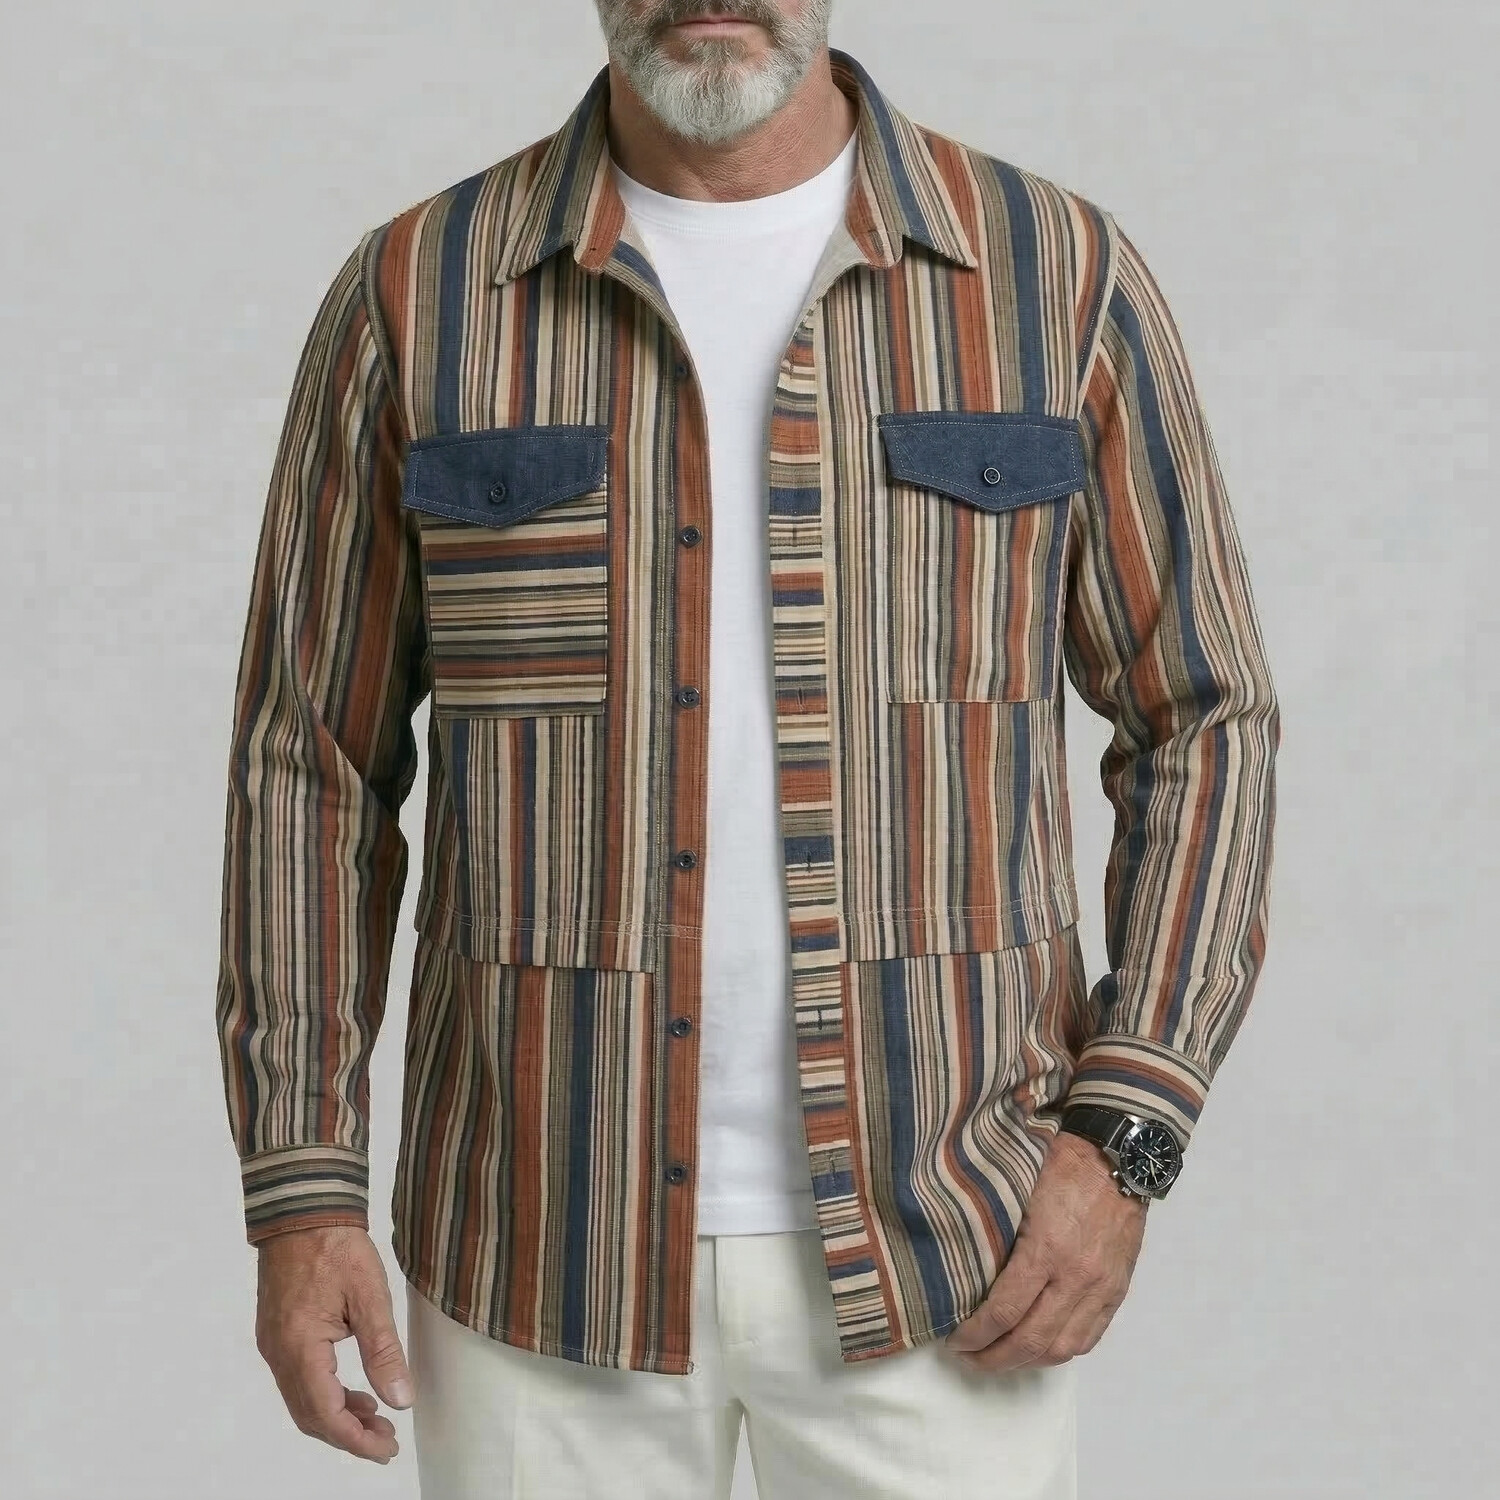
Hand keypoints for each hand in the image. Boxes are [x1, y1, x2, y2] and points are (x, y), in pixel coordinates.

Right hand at [255, 1225, 413, 1463]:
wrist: (303, 1209)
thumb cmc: (337, 1246)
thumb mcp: (370, 1296)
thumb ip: (384, 1351)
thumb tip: (400, 1400)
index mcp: (299, 1347)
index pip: (325, 1414)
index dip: (356, 1440)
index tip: (387, 1449)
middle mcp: (278, 1353)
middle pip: (310, 1416)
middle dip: (348, 1435)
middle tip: (386, 1440)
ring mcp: (273, 1344)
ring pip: (303, 1400)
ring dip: (337, 1416)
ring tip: (376, 1418)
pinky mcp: (277, 1334)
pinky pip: (298, 1380)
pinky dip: (326, 1394)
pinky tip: (353, 1390)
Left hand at [943, 1129, 1146, 1371]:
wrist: (1119, 1158)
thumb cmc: (1060, 1165)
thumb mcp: (1018, 1189)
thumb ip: (997, 1230)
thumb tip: (961, 1261)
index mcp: (1046, 1249)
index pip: (1004, 1310)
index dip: (975, 1334)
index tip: (954, 1340)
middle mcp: (1075, 1277)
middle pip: (1031, 1340)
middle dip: (994, 1358)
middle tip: (969, 1358)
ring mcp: (1100, 1289)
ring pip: (1062, 1349)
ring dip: (1027, 1362)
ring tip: (999, 1359)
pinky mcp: (1116, 1292)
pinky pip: (1089, 1338)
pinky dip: (1060, 1352)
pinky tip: (1038, 1350)